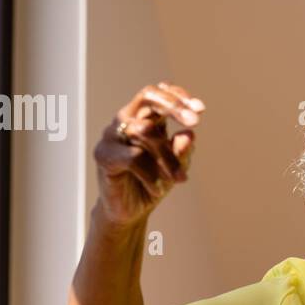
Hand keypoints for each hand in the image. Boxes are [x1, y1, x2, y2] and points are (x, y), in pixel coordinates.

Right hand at [95, 82, 204, 225]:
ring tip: (180, 179)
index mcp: (144, 117)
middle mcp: (126, 120)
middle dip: (174, 106)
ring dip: (168, 156)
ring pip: (145, 130)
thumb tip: (190, 134)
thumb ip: (182, 150)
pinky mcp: (104, 155)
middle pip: (147, 96)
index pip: (158, 92)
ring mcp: (112, 135)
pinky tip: (158, 189)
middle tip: (194, 122)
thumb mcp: (176, 166)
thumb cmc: (153, 183)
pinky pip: (133, 157)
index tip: (201, 110)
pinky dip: (151, 174)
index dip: (178, 95)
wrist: (130, 212)